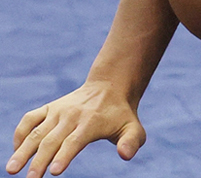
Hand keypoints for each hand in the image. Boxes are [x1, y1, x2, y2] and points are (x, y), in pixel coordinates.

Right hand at [6, 82, 145, 176]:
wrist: (110, 86)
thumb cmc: (121, 114)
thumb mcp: (133, 128)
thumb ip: (132, 142)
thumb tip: (125, 155)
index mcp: (91, 122)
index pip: (74, 141)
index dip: (64, 155)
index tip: (53, 171)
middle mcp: (71, 116)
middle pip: (52, 140)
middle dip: (39, 161)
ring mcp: (58, 111)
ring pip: (36, 131)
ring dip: (22, 150)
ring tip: (11, 169)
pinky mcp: (49, 108)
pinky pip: (30, 119)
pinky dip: (20, 133)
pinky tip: (16, 150)